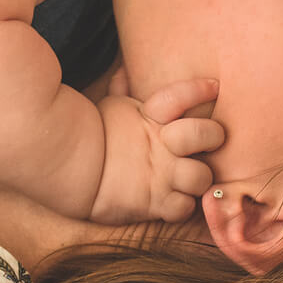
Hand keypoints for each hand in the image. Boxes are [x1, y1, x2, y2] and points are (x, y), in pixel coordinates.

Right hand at [91, 73, 223, 223]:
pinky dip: (180, 206)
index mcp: (151, 116)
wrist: (69, 169)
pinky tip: (172, 199)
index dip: (200, 89)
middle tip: (206, 141)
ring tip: (187, 176)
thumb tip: (124, 73)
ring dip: (197, 178)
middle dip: (211, 136)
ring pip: (202, 177)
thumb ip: (123, 91)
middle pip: (208, 135)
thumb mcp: (110, 108)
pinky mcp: (155, 203)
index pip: (182, 96)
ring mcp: (162, 175)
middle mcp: (163, 144)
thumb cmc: (91, 136)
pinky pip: (184, 208)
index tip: (213, 86)